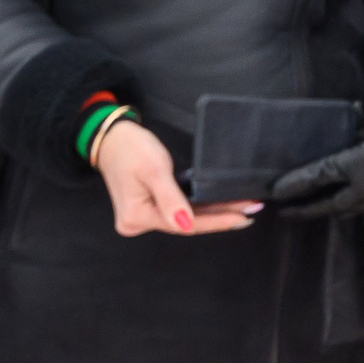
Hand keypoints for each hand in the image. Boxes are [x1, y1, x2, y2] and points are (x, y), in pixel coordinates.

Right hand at [96, 119, 258, 236]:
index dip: (216, 221)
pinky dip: (201, 206)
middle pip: (188, 223)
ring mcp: (144, 216)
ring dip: (214, 212)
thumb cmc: (130, 148)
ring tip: (243, 208)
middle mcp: (139, 222)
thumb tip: (186, 224)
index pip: (185, 225)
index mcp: (137, 217)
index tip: (242, 218)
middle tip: (251, 211)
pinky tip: (221, 204)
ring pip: (186, 216)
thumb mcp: (153, 169)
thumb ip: (170, 198)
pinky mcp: (150, 206)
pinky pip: (180, 209)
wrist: (112, 137)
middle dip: (220, 217)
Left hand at [270, 96, 363, 220]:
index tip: (276, 191)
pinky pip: (361, 214)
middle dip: (303, 209)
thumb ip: (339, 144)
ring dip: (325, 209)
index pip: (321, 175)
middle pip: (327, 204)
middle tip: (282, 211)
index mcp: (361, 161)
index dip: (296, 184)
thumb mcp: (362, 133)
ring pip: (344, 211)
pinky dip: (350, 208)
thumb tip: (305, 145)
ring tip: (304, 207)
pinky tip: (338, 204)